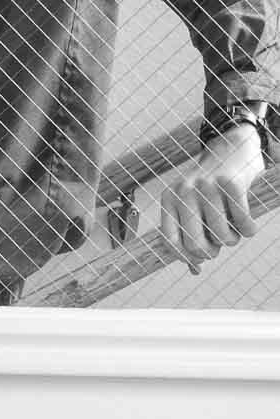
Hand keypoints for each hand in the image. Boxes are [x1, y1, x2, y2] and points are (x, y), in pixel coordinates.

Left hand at [159, 124, 263, 272]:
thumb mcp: (193, 204)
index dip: (185, 257)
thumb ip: (190, 233)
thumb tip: (194, 270)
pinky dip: (249, 229)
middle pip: (196, 245)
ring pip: (222, 237)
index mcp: (169, 199)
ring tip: (233, 227)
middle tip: (220, 242)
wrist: (232, 148)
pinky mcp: (232, 184)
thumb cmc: (211, 186)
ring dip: (233, 239)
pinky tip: (247, 222)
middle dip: (212, 252)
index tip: (200, 260)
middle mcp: (183, 192)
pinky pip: (244, 225)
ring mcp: (207, 187)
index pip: (169, 241)